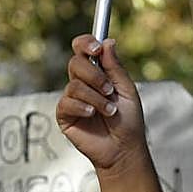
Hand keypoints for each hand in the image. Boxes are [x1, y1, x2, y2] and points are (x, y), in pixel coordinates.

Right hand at [56, 36, 149, 174]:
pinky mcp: (65, 115)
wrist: (124, 149)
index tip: (96, 49)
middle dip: (94, 75)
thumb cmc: (128, 122)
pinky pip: (66, 102)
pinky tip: (92, 115)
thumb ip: (115, 67)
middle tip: (109, 90)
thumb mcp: (126, 90)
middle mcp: (82, 83)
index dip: (86, 44)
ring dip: (95, 97)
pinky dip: (82, 107)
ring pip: (74, 85)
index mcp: (97, 72)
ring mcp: (72, 99)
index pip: (83, 49)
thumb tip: (107, 41)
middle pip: (75, 63)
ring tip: (109, 111)